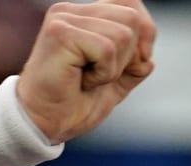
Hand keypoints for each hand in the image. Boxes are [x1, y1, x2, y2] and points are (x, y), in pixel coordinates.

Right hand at [16, 0, 155, 144]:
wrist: (41, 127)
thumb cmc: (69, 108)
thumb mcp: (112, 87)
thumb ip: (132, 69)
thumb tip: (149, 59)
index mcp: (84, 16)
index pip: (130, 4)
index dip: (145, 32)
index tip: (139, 62)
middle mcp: (72, 11)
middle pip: (132, 18)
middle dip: (128, 56)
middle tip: (99, 77)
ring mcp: (64, 18)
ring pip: (123, 34)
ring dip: (112, 69)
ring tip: (86, 80)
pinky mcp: (61, 32)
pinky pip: (107, 49)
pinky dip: (102, 74)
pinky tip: (81, 81)